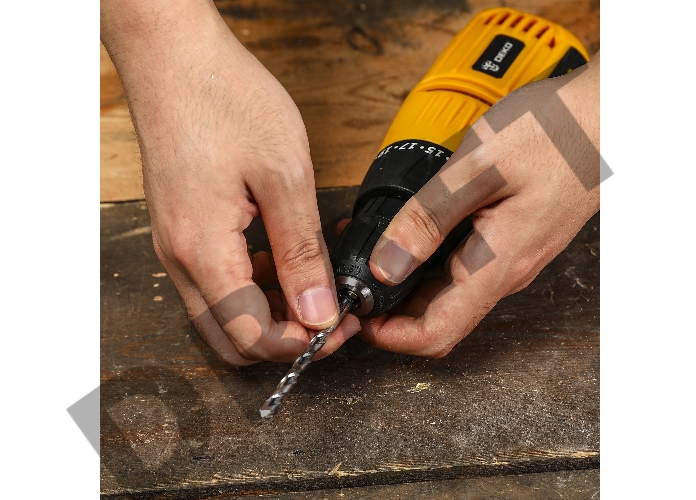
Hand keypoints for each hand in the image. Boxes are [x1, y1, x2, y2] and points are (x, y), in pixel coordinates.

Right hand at [101, 0, 358, 364]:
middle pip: (230, 338)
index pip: (250, 336)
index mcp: (204, 250)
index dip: (301, 343)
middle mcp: (180, 258)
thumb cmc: (225, 100)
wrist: (174, 56)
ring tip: (313, 283)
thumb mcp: (284, 176)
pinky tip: (283, 259)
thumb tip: (318, 312)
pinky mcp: (180, 230)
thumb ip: (301, 252)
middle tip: (329, 314)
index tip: (340, 325)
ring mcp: (175, 245)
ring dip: (269, 312)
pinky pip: (215, 282)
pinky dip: (252, 287)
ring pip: (221, 313)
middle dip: (284, 338)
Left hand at [359, 54, 600, 356]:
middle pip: (436, 317)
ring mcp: (508, 256)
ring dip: (403, 278)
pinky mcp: (509, 238)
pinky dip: (424, 255)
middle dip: (387, 305)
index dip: (389, 336)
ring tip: (369, 242)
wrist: (607, 115)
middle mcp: (503, 271)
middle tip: (351, 272)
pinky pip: (461, 264)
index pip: (436, 335)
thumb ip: (428, 219)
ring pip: (446, 291)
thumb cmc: (555, 134)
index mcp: (495, 265)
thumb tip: (384, 266)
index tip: (358, 315)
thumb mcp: (479, 169)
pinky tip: (405, 226)